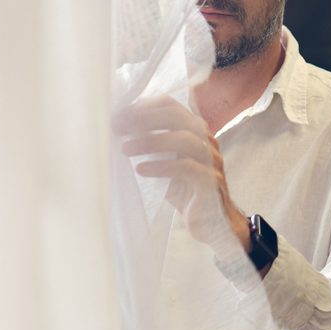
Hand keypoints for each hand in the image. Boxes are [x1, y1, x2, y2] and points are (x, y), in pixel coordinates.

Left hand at [113, 96, 250, 253]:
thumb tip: (121, 130)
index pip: (171, 105)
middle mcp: (207, 141)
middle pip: (177, 117)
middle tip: (118, 129)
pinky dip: (162, 166)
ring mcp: (212, 161)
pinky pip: (187, 167)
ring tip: (125, 149)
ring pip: (184, 139)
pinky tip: (141, 170)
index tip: (118, 117)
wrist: (211, 224)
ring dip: (151, 141)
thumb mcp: (167, 162)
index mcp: (196, 131)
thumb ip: (152, 145)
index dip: (143, 107)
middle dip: (144, 119)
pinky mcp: (211, 182)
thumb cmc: (185, 191)